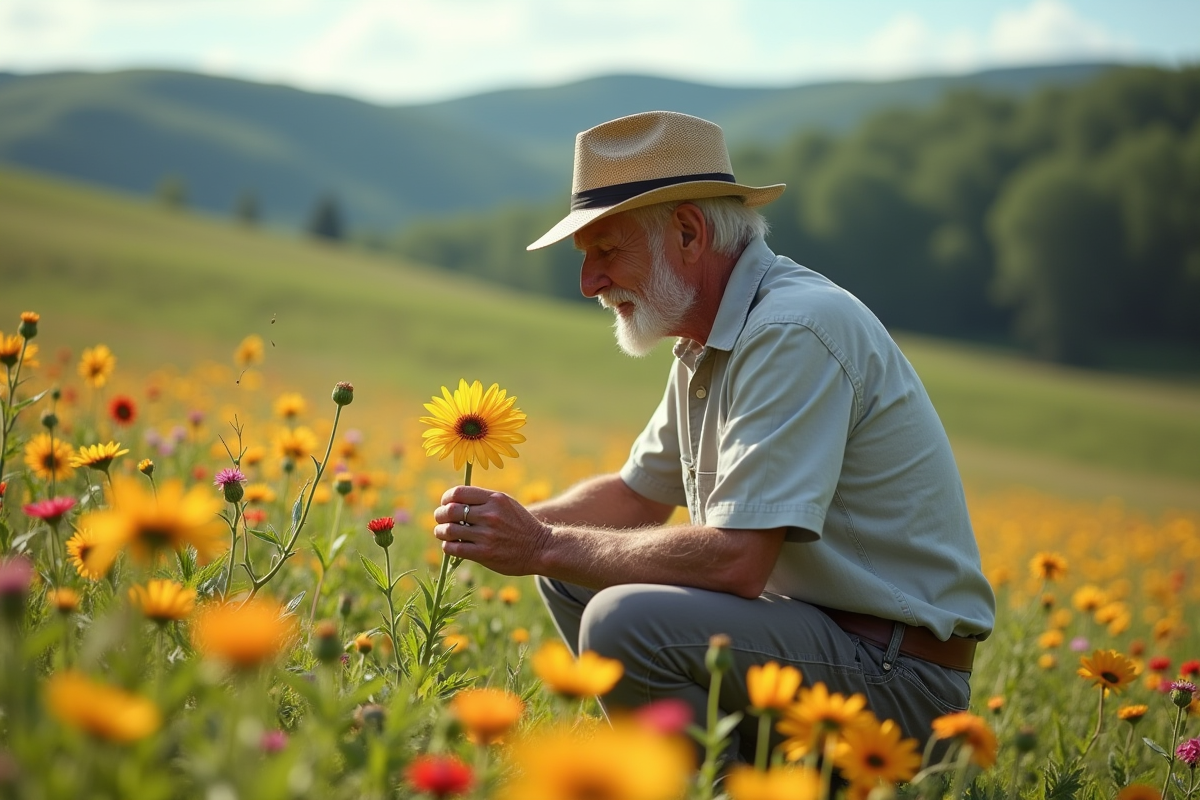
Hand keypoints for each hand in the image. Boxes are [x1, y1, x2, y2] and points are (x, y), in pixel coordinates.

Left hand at [432, 485, 552, 575]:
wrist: (540, 548)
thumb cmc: (520, 525)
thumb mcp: (507, 504)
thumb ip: (483, 500)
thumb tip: (453, 502)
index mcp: (495, 498)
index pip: (458, 493)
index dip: (446, 498)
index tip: (445, 504)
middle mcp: (490, 514)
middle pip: (450, 510)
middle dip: (439, 515)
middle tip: (440, 519)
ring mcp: (487, 534)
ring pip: (449, 530)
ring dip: (440, 531)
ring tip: (442, 533)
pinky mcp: (484, 553)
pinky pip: (454, 548)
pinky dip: (447, 546)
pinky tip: (450, 545)